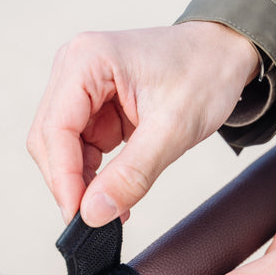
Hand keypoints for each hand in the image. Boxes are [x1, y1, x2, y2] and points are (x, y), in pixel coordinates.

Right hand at [27, 22, 258, 225]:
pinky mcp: (93, 106)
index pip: (56, 129)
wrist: (225, 55)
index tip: (78, 216)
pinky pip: (80, 148)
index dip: (63, 178)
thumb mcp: (173, 129)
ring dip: (81, 182)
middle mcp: (75, 68)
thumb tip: (94, 213)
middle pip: (50, 139)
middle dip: (69, 182)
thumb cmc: (205, 73)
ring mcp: (81, 87)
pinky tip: (114, 194)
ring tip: (112, 208)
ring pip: (61, 148)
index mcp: (87, 60)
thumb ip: (131, 174)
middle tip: (95, 219)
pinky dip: (93, 175)